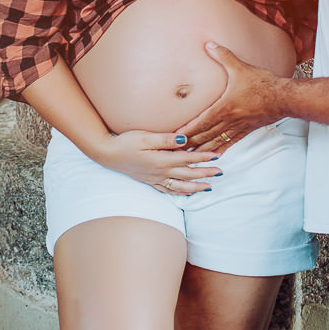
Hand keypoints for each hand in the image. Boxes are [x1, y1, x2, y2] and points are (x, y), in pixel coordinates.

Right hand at [100, 129, 222, 194]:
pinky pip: (169, 190)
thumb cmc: (126, 142)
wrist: (108, 154)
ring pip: (180, 185)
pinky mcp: (150, 181)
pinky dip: (180, 192)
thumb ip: (166, 139)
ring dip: (196, 186)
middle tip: (220, 172)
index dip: (203, 157)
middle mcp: (160, 172)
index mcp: (161, 160)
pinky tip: (187, 192)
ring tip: (209, 186)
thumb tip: (185, 139)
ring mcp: (155, 179)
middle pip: (187, 174)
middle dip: (205, 173)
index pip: (187, 159)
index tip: (216, 155)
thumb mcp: (146, 137)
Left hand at [176, 41, 286, 150]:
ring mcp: (239, 127)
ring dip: (202, 149)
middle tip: (177, 149)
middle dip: (191, 143)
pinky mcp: (247, 130)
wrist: (284, 98)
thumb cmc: (263, 84)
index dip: (188, 130)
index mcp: (226, 107)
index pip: (202, 122)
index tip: (176, 137)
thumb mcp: (241, 68)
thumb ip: (223, 56)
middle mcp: (230, 120)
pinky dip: (220, 149)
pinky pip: (230, 143)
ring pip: (216, 142)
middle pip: (206, 135)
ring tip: (190, 156)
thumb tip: (209, 45)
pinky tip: (214, 155)